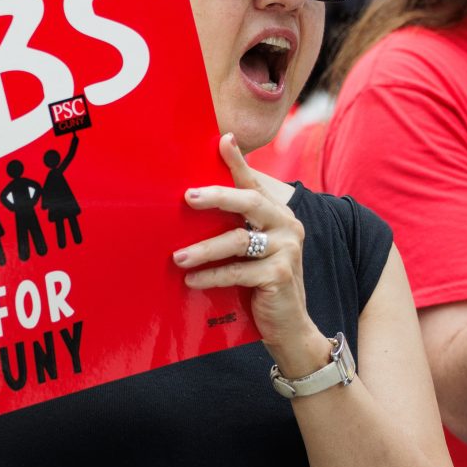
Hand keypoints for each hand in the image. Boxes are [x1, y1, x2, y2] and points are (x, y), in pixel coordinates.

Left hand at [173, 133, 330, 377]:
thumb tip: (191, 208)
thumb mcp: (248, 254)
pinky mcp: (280, 275)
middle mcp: (287, 225)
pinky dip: (212, 276)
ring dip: (204, 249)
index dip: (238, 161)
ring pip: (238, 240)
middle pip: (249, 201)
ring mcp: (287, 250)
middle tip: (188, 197)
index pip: (254, 183)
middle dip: (217, 196)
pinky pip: (237, 271)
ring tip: (177, 257)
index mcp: (277, 215)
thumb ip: (232, 230)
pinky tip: (192, 280)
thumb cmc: (259, 286)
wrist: (289, 328)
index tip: (224, 139)